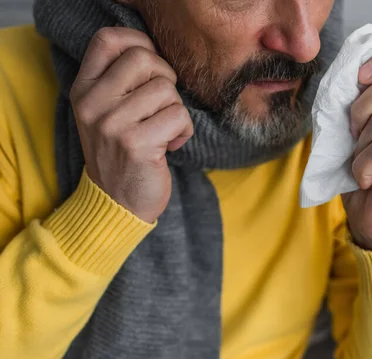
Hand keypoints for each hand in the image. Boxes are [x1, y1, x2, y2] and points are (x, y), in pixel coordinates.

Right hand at [70, 27, 192, 222]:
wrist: (117, 203)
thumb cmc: (121, 153)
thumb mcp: (105, 113)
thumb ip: (120, 81)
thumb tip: (155, 52)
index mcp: (84, 90)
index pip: (107, 40)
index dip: (139, 42)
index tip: (154, 65)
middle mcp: (92, 104)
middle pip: (143, 59)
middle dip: (166, 78)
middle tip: (164, 104)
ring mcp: (112, 124)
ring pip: (166, 89)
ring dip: (176, 110)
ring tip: (165, 130)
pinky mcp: (136, 145)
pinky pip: (178, 117)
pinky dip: (184, 131)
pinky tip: (171, 145)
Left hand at [343, 44, 371, 251]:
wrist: (370, 219)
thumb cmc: (363, 173)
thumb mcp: (355, 130)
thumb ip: (360, 101)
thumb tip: (352, 75)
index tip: (360, 78)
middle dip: (359, 112)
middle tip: (355, 139)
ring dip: (359, 147)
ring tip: (364, 164)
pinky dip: (362, 165)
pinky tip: (367, 179)